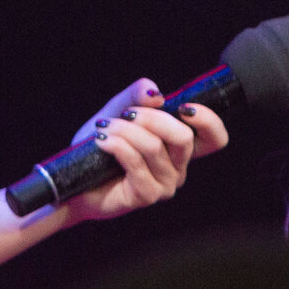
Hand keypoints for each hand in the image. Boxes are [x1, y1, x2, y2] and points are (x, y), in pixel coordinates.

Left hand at [62, 79, 228, 222]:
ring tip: (104, 128)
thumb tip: (156, 93)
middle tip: (126, 114)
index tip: (184, 107)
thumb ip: (137, 96)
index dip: (208, 121)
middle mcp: (178, 169)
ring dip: (124, 130)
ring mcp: (164, 185)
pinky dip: (115, 144)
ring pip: (154, 146)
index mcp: (179, 148)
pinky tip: (101, 140)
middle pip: (183, 137)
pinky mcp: (146, 195)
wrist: (74, 178)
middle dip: (151, 118)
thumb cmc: (101, 144)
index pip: (214, 138)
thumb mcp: (119, 111)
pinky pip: (134, 160)